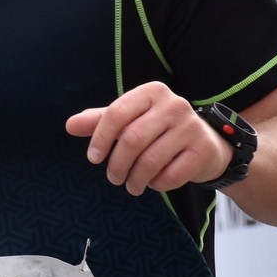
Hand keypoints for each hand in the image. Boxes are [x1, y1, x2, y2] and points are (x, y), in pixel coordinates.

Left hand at [66, 81, 230, 194]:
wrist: (207, 143)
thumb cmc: (160, 130)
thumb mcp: (130, 120)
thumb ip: (100, 121)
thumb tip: (70, 125)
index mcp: (152, 92)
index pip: (117, 113)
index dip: (100, 138)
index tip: (93, 158)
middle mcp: (174, 104)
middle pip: (132, 139)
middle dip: (117, 165)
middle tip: (113, 178)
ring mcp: (191, 127)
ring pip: (151, 160)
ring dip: (135, 179)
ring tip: (131, 185)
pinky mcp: (202, 150)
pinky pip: (170, 175)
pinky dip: (157, 184)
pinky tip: (154, 182)